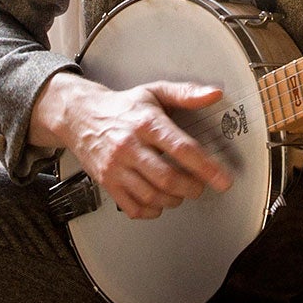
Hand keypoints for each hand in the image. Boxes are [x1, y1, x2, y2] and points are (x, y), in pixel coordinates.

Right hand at [32, 72, 231, 219]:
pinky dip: (151, 210)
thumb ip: (186, 93)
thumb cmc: (122, 107)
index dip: (206, 168)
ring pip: (150, 195)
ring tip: (180, 192)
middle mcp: (129, 146)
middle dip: (191, 188)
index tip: (223, 181)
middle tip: (200, 186)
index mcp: (146, 123)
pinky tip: (159, 201)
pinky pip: (132, 207)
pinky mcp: (106, 182)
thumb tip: (214, 94)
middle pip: (167, 178)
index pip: (181, 149)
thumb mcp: (155, 92)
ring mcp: (115, 167)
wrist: (78, 115)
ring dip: (173, 200)